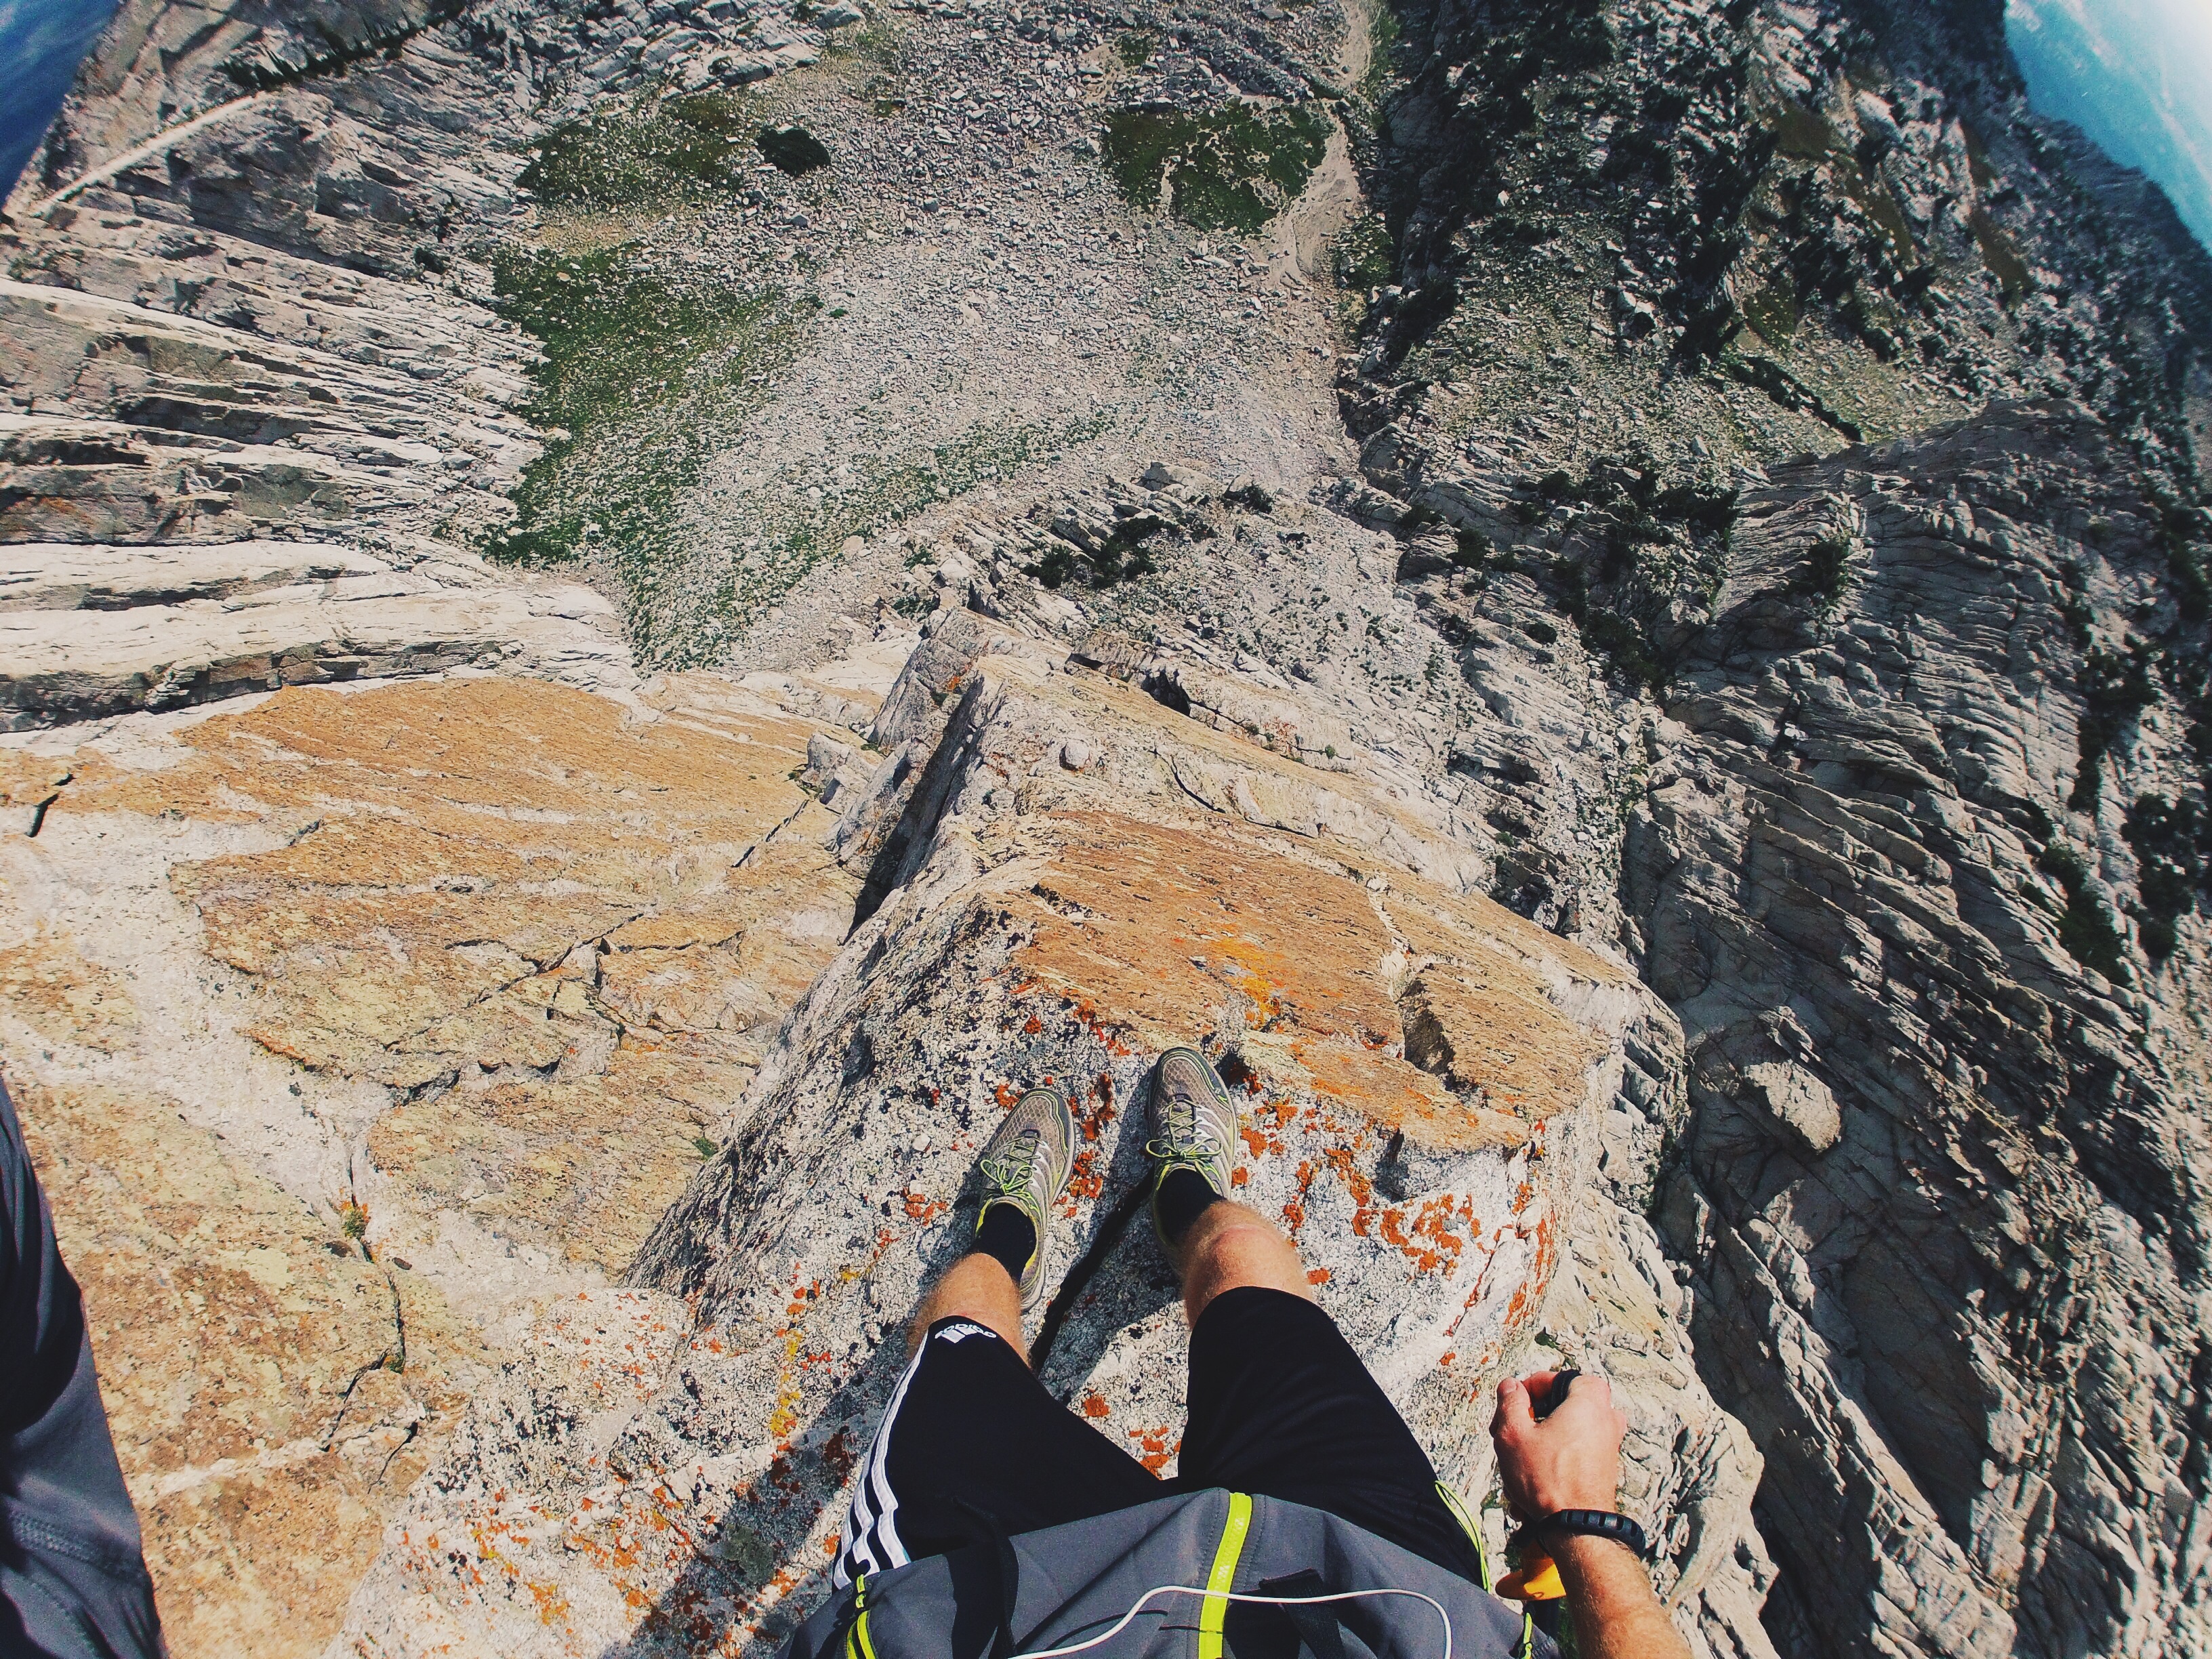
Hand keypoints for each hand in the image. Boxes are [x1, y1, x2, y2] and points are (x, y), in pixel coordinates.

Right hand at [1490, 1369, 1626, 1519]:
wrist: (1576, 1528)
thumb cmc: (1548, 1481)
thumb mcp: (1513, 1433)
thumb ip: (1510, 1402)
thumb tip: (1511, 1387)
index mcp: (1589, 1400)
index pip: (1556, 1377)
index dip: (1528, 1389)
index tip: (1513, 1404)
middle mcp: (1606, 1418)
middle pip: (1560, 1405)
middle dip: (1531, 1420)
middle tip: (1512, 1433)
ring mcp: (1608, 1444)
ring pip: (1563, 1432)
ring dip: (1538, 1445)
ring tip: (1519, 1464)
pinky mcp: (1603, 1468)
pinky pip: (1572, 1454)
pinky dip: (1551, 1463)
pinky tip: (1531, 1483)